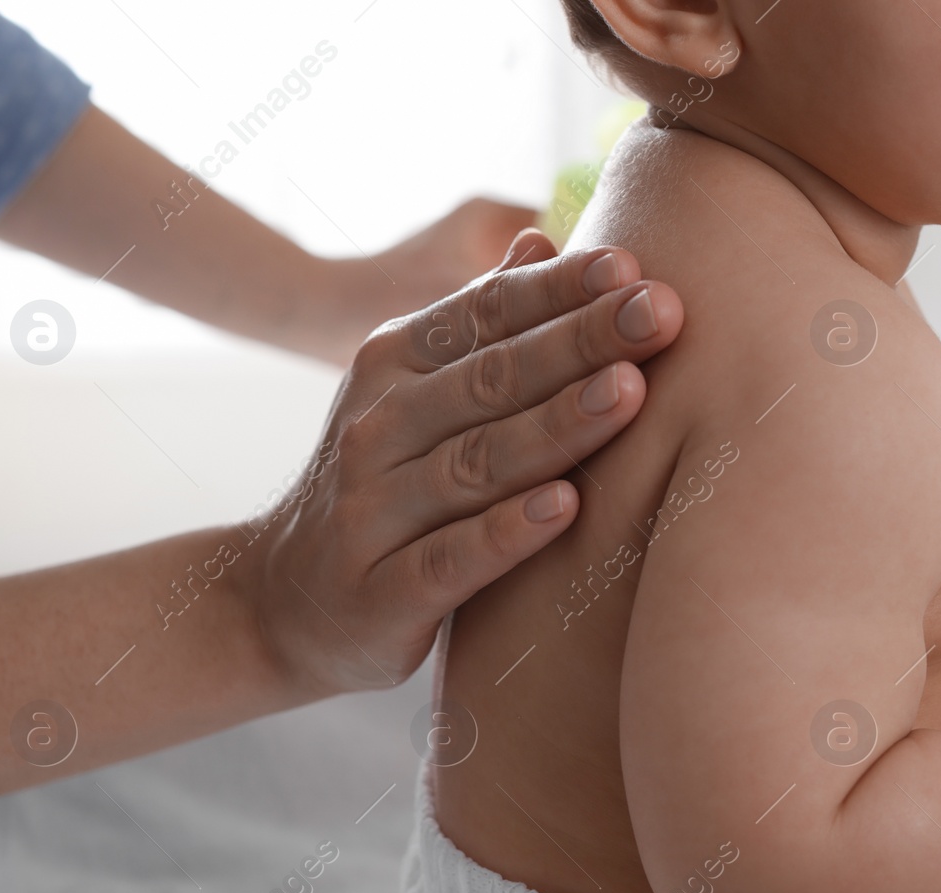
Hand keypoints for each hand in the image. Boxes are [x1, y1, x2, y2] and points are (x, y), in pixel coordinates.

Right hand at [255, 229, 683, 693]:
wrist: (280, 606)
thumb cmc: (381, 487)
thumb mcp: (414, 393)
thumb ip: (479, 323)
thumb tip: (542, 238)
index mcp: (394, 365)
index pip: (485, 314)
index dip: (560, 289)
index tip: (634, 265)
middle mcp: (377, 427)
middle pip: (491, 378)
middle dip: (580, 341)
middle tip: (660, 312)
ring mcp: (372, 511)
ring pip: (475, 462)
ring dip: (556, 426)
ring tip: (630, 393)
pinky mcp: (379, 594)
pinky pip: (450, 558)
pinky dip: (506, 533)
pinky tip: (566, 508)